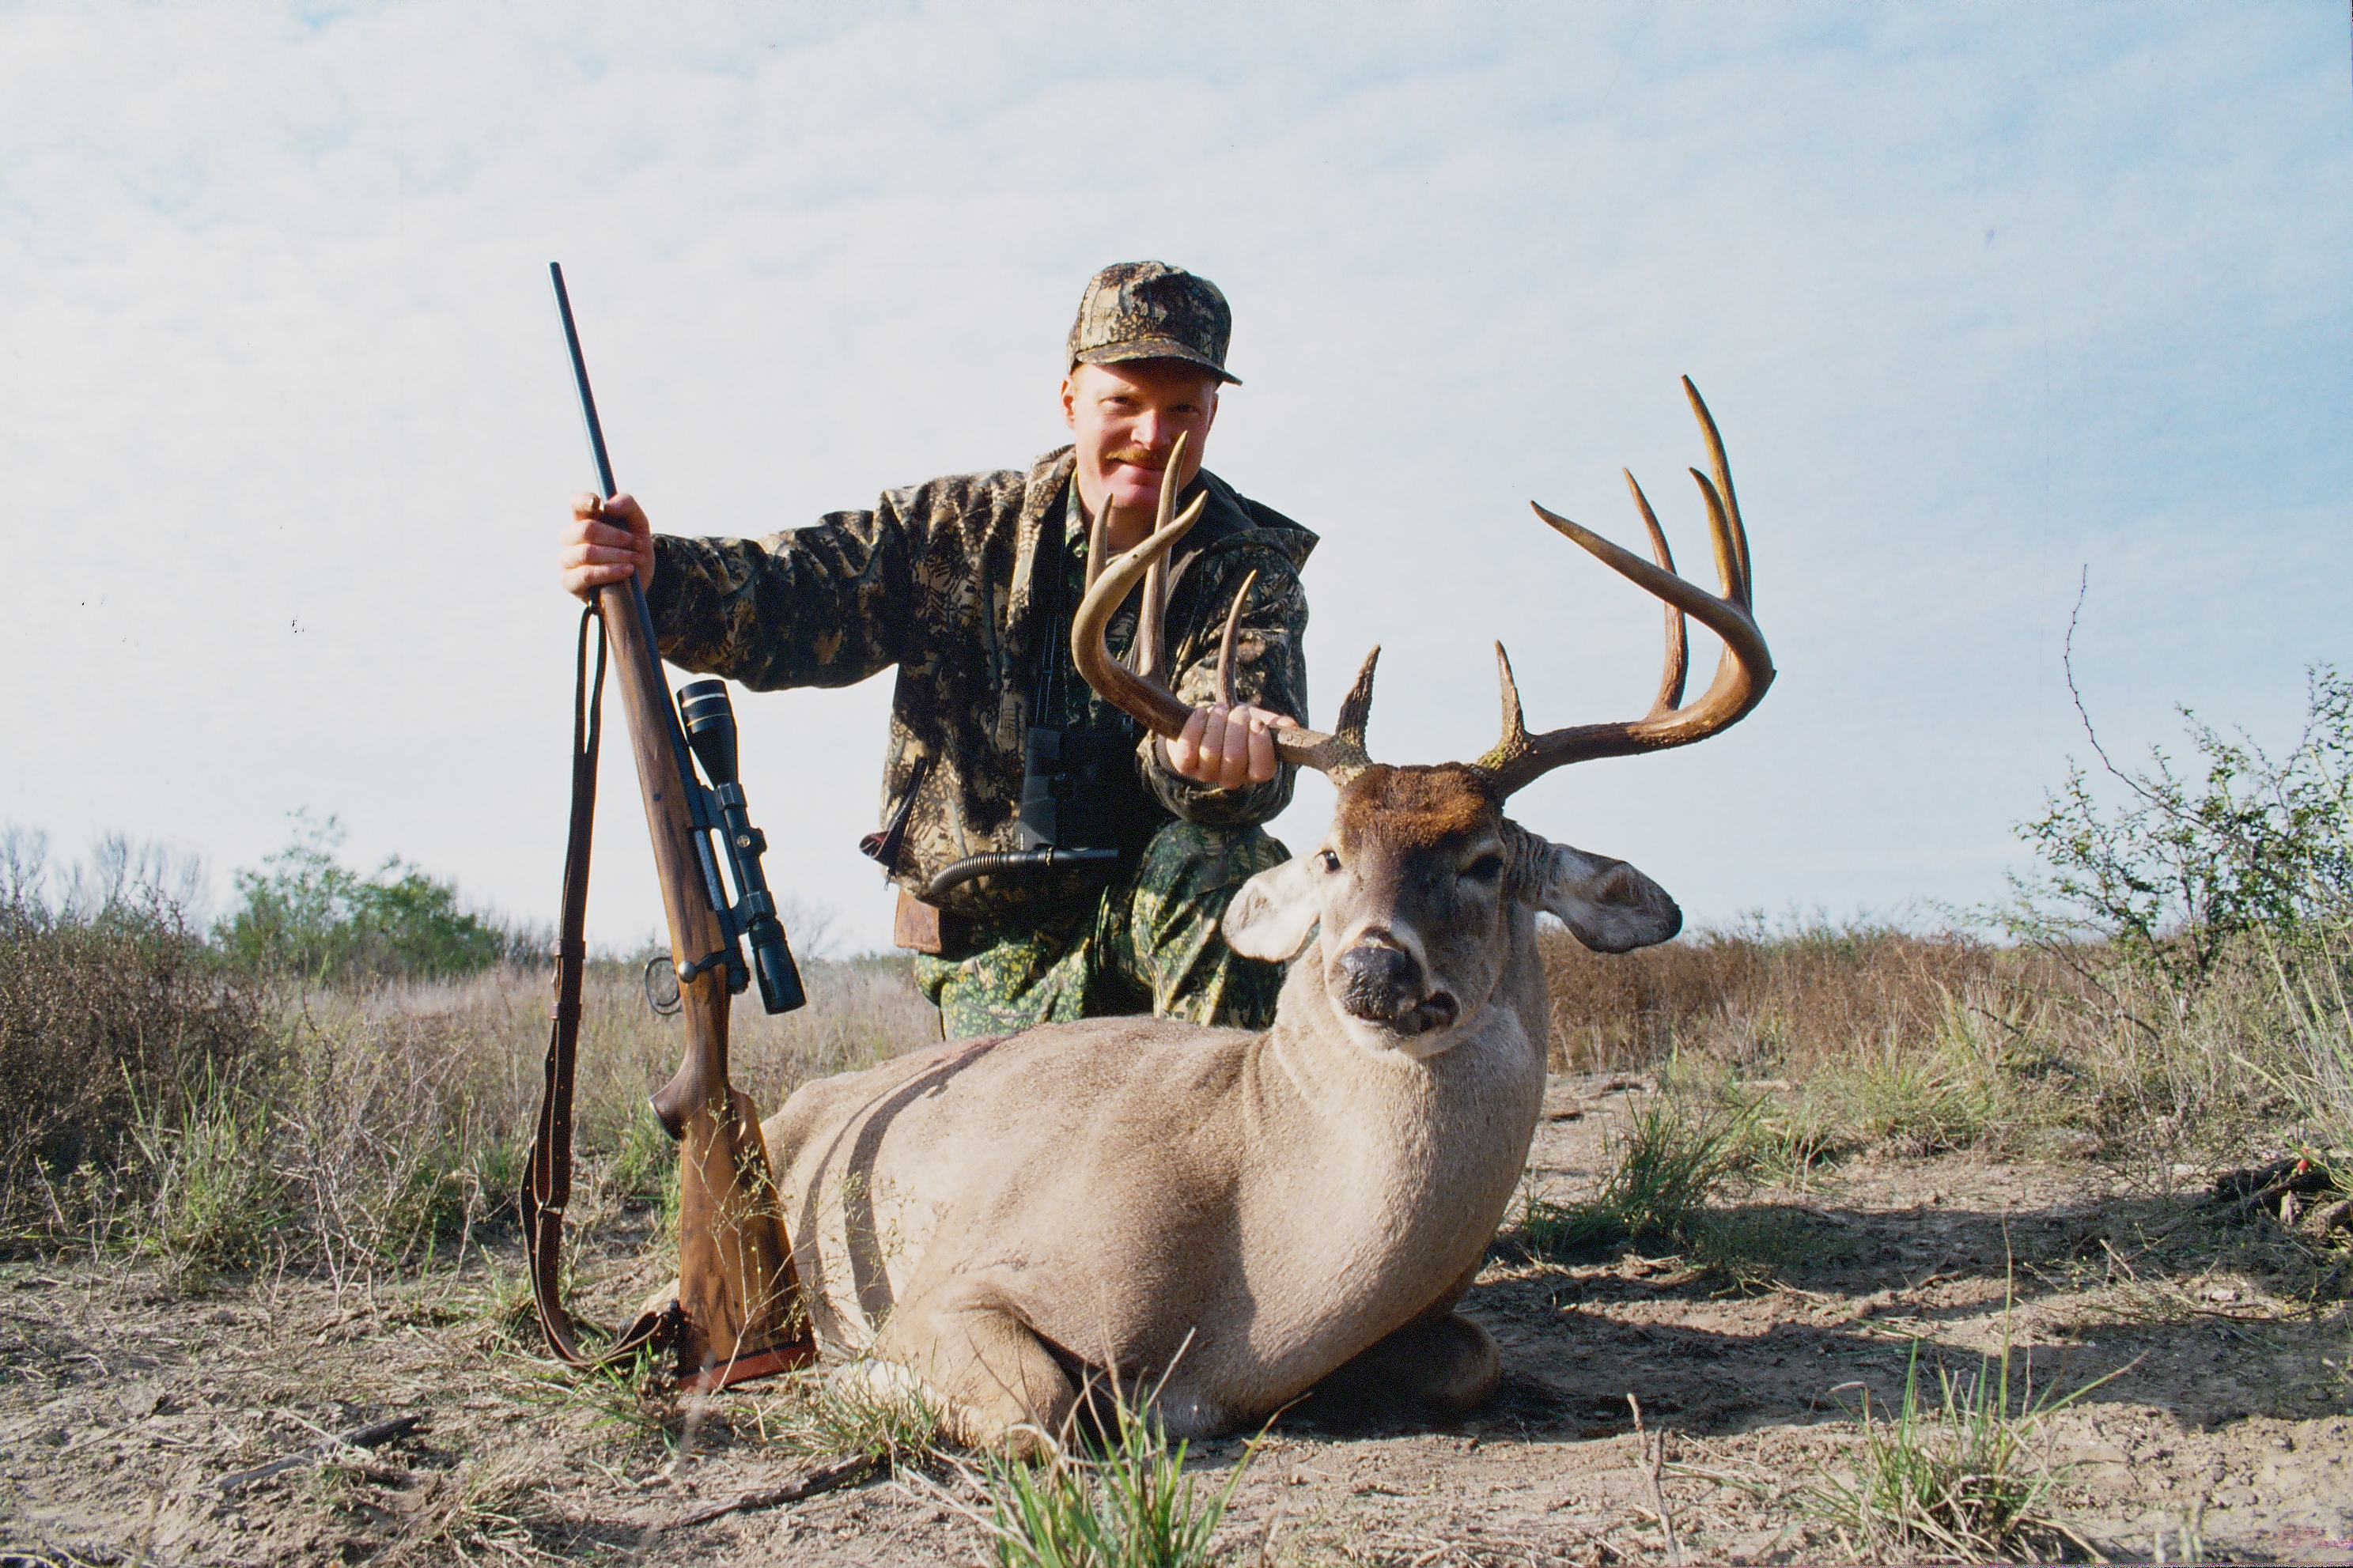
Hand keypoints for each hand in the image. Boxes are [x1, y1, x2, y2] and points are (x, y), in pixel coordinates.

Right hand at [558, 492, 654, 601]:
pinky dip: (611, 571)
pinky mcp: (568, 581)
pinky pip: (587, 574)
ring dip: (617, 555)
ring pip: (587, 552)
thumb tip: (609, 506)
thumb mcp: (639, 525)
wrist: (638, 583)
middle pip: (586, 529)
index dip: (584, 500)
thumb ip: (628, 506)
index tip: (597, 503)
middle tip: (638, 544)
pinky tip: (627, 571)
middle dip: (616, 537)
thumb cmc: (634, 550)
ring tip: (636, 560)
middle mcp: (571, 538)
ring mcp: (566, 559)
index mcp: (585, 519)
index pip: (577, 504)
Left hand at [1161, 703, 1293, 789]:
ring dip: (1217, 722)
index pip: (1262, 770)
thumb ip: (1276, 724)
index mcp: (1254, 771)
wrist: (1206, 724)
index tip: (1257, 722)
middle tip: (1238, 711)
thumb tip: (1291, 726)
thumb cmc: (1238, 725)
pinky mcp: (1185, 765)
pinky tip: (1202, 713)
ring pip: (1211, 751)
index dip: (1260, 745)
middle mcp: (1231, 778)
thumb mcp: (1260, 721)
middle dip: (1236, 726)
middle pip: (1234, 757)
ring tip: (1221, 709)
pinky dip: (1195, 726)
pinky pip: (1188, 748)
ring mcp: (1207, 774)